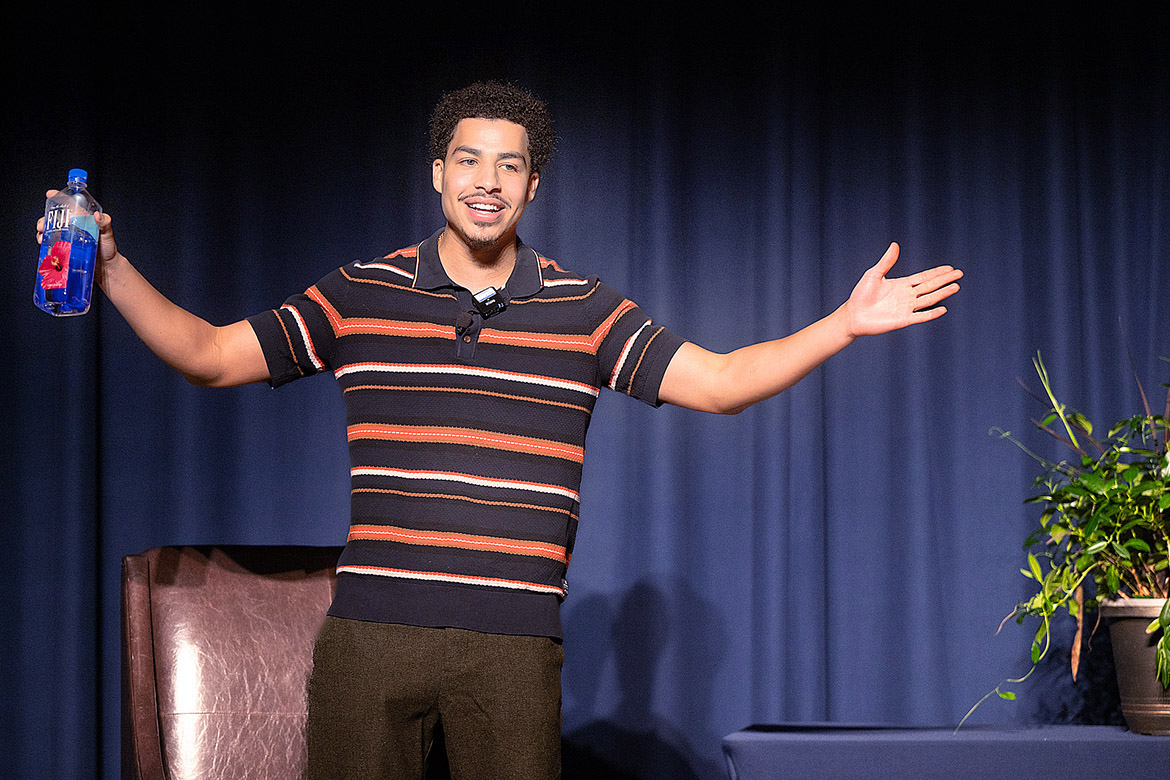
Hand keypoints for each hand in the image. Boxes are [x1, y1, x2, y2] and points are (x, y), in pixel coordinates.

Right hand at [37, 189, 120, 279]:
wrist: (107, 267)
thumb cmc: (108, 248)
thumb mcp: (108, 234)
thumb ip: (105, 224)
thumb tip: (98, 215)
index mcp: (81, 219)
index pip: (69, 205)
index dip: (58, 198)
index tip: (50, 194)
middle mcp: (72, 226)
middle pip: (54, 218)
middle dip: (44, 219)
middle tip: (41, 225)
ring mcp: (67, 237)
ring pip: (49, 230)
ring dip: (42, 231)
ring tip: (41, 236)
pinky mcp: (64, 248)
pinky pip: (51, 243)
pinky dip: (44, 243)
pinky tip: (43, 245)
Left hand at [844, 242, 961, 337]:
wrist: (853, 315)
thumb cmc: (861, 295)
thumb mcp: (874, 274)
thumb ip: (886, 262)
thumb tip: (895, 245)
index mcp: (901, 285)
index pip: (924, 278)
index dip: (936, 273)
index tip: (950, 268)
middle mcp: (906, 296)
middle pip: (930, 287)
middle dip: (944, 280)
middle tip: (959, 274)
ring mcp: (906, 308)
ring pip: (928, 299)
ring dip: (942, 293)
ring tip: (956, 287)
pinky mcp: (902, 320)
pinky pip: (920, 316)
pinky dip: (931, 313)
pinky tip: (943, 308)